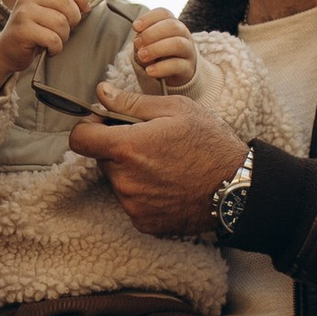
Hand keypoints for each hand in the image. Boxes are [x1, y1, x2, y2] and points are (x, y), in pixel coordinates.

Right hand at [0, 0, 92, 99]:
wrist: (6, 52)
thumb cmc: (32, 34)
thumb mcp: (46, 14)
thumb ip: (62, 6)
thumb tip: (86, 6)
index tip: (84, 10)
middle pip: (66, 2)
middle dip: (73, 20)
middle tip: (65, 31)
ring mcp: (24, 13)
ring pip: (60, 22)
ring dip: (63, 37)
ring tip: (54, 41)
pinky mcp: (23, 30)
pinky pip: (52, 38)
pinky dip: (56, 48)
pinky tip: (49, 49)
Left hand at [71, 89, 253, 236]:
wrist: (236, 188)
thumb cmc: (209, 143)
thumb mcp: (175, 109)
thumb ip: (131, 102)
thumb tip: (101, 93)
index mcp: (128, 148)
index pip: (80, 139)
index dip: (89, 128)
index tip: (105, 125)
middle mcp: (125, 180)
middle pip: (102, 159)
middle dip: (118, 148)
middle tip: (150, 142)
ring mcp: (133, 204)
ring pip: (117, 181)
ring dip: (131, 171)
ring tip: (165, 164)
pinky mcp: (143, 222)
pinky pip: (132, 201)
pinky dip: (144, 192)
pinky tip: (169, 184)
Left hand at [128, 7, 197, 92]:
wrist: (174, 76)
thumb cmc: (157, 56)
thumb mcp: (148, 45)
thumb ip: (143, 41)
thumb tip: (139, 41)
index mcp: (173, 24)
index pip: (164, 14)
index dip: (148, 18)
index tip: (135, 28)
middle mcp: (183, 35)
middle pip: (173, 26)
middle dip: (151, 34)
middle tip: (137, 44)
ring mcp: (188, 51)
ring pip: (178, 44)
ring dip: (156, 49)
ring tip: (142, 56)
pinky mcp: (188, 69)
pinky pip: (177, 65)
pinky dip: (161, 68)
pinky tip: (149, 71)